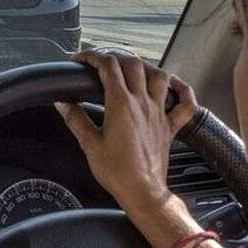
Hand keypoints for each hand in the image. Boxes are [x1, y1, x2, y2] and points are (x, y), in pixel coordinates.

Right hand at [55, 49, 197, 212]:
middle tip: (102, 62)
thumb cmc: (116, 171)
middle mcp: (142, 103)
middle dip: (115, 57)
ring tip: (133, 68)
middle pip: (133, 65)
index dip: (92, 56)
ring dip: (146, 67)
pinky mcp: (170, 126)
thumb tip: (62, 103)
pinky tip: (175, 85)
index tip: (81, 59)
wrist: (142, 191)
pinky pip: (185, 104)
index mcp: (120, 105)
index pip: (108, 66)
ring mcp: (159, 113)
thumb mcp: (89, 144)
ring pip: (160, 76)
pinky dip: (183, 90)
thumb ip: (75, 119)